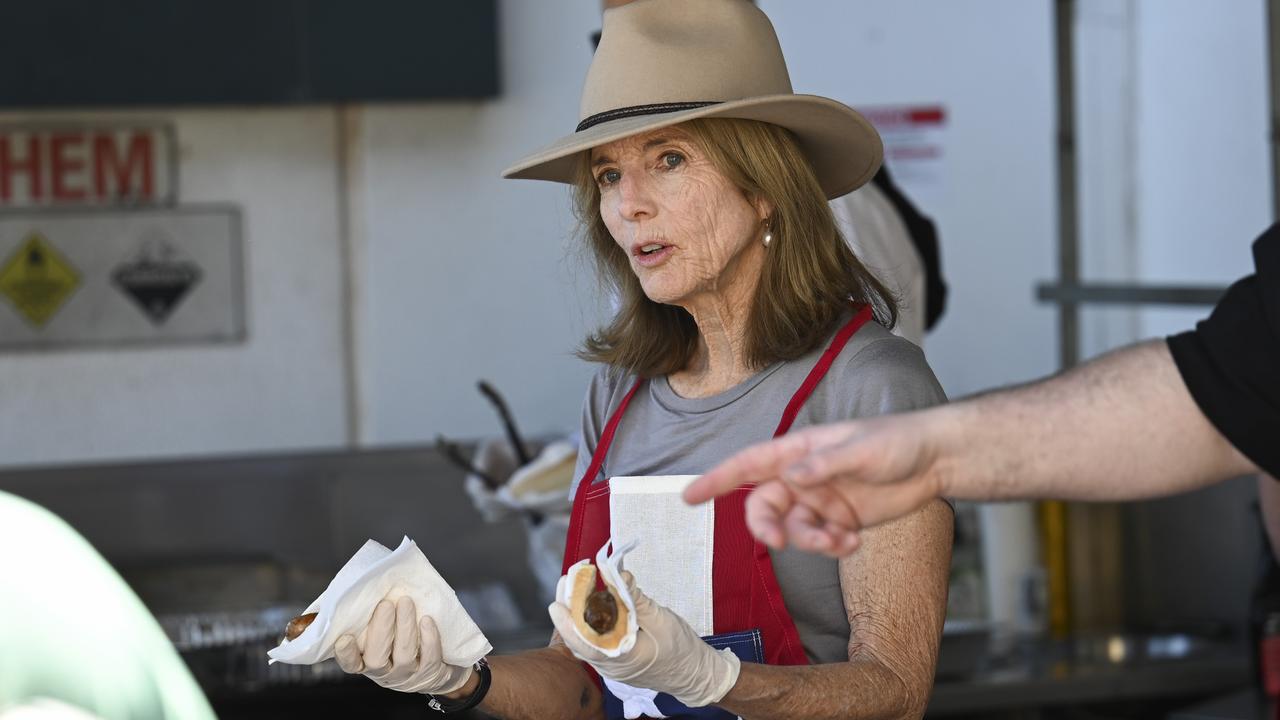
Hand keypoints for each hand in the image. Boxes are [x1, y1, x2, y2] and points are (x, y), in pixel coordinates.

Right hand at [334, 596, 473, 694]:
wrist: (438, 665)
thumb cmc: (402, 639)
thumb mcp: (383, 632)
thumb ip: (371, 619)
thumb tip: (365, 590)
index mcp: (366, 662)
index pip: (351, 663)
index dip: (346, 654)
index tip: (345, 638)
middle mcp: (384, 673)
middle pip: (377, 658)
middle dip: (381, 630)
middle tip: (385, 604)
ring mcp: (407, 676)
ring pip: (404, 656)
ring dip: (405, 627)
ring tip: (406, 602)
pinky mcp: (429, 674)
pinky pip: (429, 659)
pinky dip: (428, 639)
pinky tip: (427, 620)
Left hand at [547, 572, 739, 707]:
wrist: (696, 675)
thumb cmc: (681, 650)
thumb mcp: (660, 619)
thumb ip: (634, 598)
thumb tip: (617, 575)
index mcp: (622, 658)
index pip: (584, 643)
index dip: (567, 621)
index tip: (557, 601)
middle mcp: (611, 665)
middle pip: (579, 638)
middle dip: (569, 608)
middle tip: (568, 579)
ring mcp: (612, 665)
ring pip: (584, 640)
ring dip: (577, 613)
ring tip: (574, 585)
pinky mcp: (616, 660)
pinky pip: (594, 642)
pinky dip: (589, 621)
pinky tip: (590, 602)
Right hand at [682, 413, 945, 554]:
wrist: (936, 459)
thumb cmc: (898, 440)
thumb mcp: (862, 448)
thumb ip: (824, 463)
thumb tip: (790, 475)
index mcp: (800, 450)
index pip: (749, 464)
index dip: (717, 479)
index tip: (689, 496)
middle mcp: (804, 477)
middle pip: (765, 506)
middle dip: (767, 527)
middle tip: (778, 542)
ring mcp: (821, 500)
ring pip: (794, 530)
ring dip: (810, 542)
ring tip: (840, 540)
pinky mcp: (840, 520)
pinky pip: (821, 542)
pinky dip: (833, 546)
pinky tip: (854, 541)